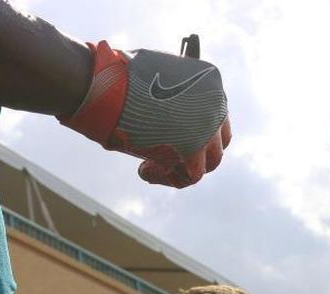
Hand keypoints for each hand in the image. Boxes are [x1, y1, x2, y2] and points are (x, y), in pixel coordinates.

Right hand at [60, 41, 229, 187]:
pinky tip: (144, 170)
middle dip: (194, 156)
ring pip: (209, 162)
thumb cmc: (122, 79)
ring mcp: (209, 126)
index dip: (196, 133)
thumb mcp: (156, 80)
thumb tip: (168, 123)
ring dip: (181, 168)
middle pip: (218, 142)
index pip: (216, 116)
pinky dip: (168, 178)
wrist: (110, 85)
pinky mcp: (195, 147)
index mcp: (211, 81)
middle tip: (165, 159)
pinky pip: (191, 175)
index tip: (170, 138)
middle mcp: (217, 103)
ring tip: (151, 165)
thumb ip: (172, 97)